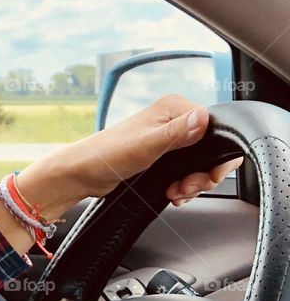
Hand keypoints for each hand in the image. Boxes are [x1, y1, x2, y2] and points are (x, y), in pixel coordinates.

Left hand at [15, 94, 242, 221]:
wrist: (85, 173)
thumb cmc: (109, 154)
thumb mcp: (147, 145)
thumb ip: (176, 133)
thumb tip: (203, 117)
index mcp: (173, 108)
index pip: (216, 127)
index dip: (216, 156)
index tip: (206, 175)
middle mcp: (173, 119)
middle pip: (211, 149)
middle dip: (204, 174)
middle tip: (188, 187)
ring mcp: (168, 137)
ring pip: (201, 163)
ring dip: (193, 183)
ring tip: (177, 192)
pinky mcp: (163, 154)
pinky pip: (187, 171)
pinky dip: (184, 185)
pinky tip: (173, 193)